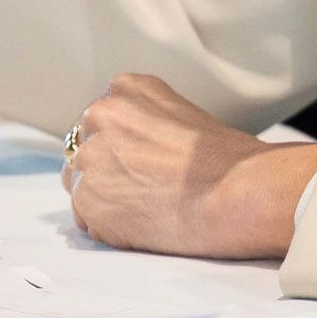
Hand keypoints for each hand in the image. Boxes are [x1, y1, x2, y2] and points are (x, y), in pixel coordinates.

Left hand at [60, 72, 316, 260]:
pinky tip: (142, 224)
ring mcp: (90, 158)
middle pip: (83, 151)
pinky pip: (85, 219)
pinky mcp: (87, 199)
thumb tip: (128, 149)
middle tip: (143, 190)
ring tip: (146, 209)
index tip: (141, 164)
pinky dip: (108, 228)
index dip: (119, 149)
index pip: (99, 122)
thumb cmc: (226, 160)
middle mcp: (99, 116)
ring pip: (81, 185)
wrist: (236, 192)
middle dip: (107, 172)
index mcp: (125, 89)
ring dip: (106, 200)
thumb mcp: (182, 114)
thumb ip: (144, 122)